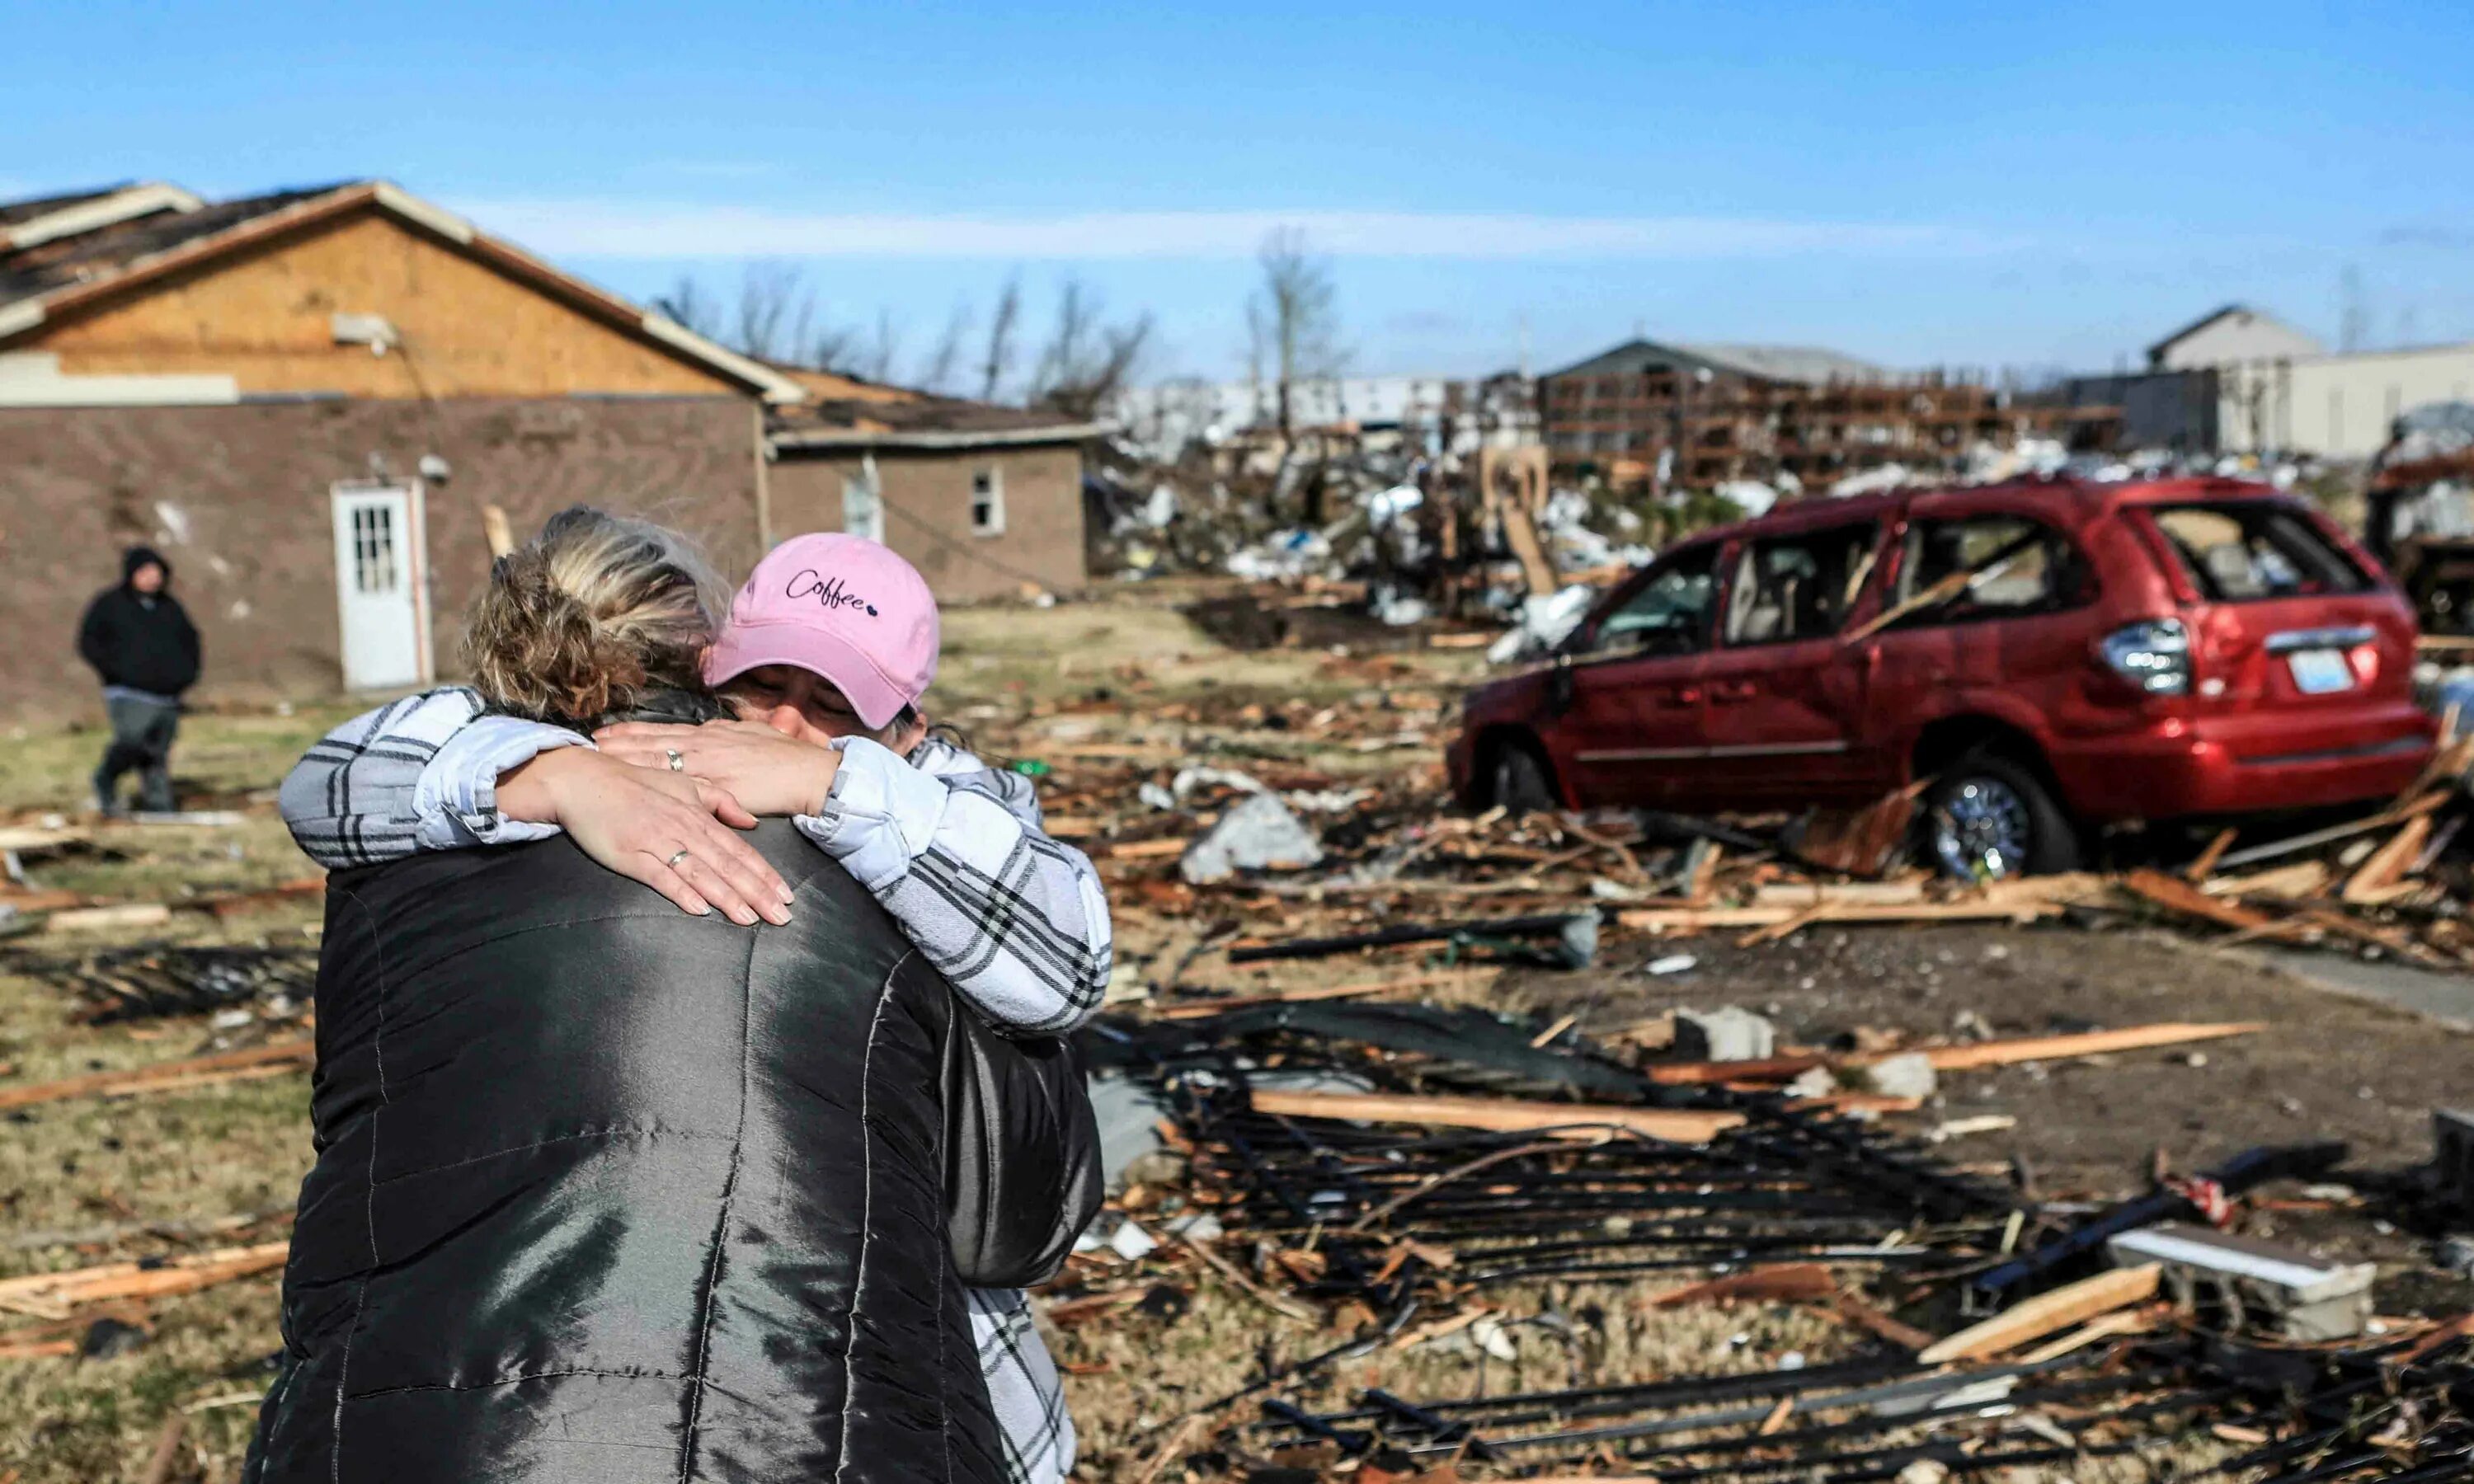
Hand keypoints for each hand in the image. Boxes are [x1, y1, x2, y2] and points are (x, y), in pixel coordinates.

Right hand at [501, 749, 793, 925]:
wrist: (583, 779)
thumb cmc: (635, 782)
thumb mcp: (684, 783)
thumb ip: (720, 801)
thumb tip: (751, 821)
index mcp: (697, 815)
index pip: (739, 849)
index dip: (764, 873)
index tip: (787, 894)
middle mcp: (682, 829)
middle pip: (727, 865)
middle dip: (757, 892)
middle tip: (781, 916)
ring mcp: (656, 841)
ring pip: (700, 873)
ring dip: (727, 897)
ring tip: (751, 918)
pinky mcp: (630, 854)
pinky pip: (660, 876)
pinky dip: (681, 892)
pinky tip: (701, 909)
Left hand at [594, 719, 839, 816]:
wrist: (808, 774)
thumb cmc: (786, 757)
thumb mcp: (752, 735)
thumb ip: (727, 735)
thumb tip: (710, 731)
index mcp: (711, 734)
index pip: (662, 731)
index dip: (631, 732)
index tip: (604, 731)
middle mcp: (704, 745)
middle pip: (651, 743)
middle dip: (618, 745)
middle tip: (586, 744)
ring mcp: (708, 765)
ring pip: (658, 760)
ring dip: (627, 760)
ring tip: (598, 760)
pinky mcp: (715, 786)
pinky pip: (677, 787)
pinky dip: (654, 786)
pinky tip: (634, 787)